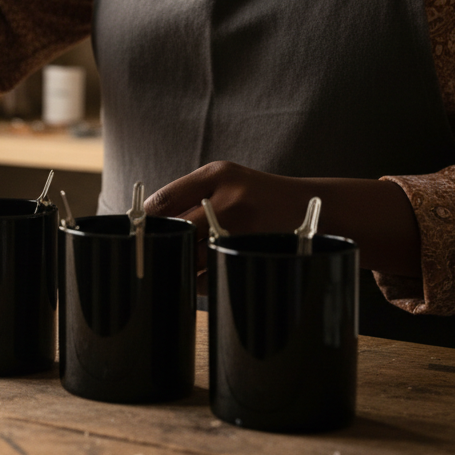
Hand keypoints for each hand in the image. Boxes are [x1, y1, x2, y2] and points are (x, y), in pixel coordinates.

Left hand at [145, 161, 422, 279]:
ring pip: (195, 256)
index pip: (165, 199)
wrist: (320, 208)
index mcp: (218, 174)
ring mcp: (246, 228)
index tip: (134, 232)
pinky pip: (215, 275)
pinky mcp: (256, 253)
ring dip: (182, 265)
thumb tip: (144, 219)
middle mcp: (231, 199)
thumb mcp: (229, 179)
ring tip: (175, 267)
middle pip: (178, 230)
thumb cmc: (261, 196)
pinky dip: (202, 279)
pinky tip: (202, 277)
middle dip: (163, 244)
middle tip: (148, 255)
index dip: (145, 220)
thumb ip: (190, 193)